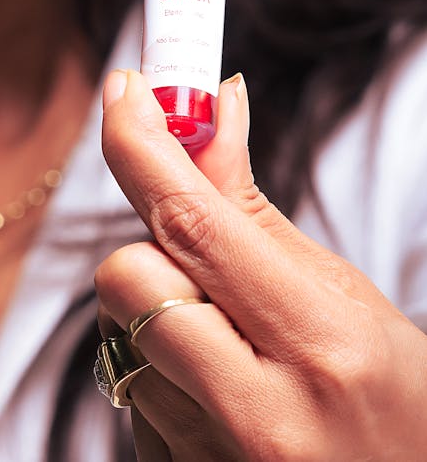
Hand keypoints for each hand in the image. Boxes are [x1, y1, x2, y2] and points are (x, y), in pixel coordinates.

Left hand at [95, 70, 426, 460]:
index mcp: (320, 347)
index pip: (193, 223)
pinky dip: (159, 369)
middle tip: (202, 257)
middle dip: (152, 250)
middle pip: (128, 279)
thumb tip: (210, 113)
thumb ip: (253, 211)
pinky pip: (128, 390)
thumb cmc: (395, 403)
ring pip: (119, 331)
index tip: (123, 90)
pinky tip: (219, 391)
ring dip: (157, 313)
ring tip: (232, 344)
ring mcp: (210, 459)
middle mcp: (259, 414)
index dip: (140, 144)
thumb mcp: (344, 296)